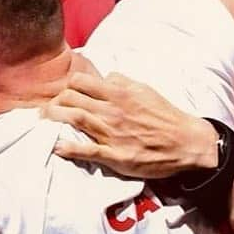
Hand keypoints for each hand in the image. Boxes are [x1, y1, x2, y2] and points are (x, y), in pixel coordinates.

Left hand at [45, 72, 218, 177]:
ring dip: (54, 118)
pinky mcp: (116, 155)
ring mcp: (113, 133)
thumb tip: (105, 77)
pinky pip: (87, 151)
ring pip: (75, 119)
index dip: (68, 86)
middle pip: (71, 99)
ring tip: (44, 120)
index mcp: (119, 94)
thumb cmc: (166, 116)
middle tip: (48, 108)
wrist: (189, 143)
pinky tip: (56, 146)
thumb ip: (122, 82)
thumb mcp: (145, 90)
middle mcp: (113, 111)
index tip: (65, 93)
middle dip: (55, 102)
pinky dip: (68, 148)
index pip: (80, 82)